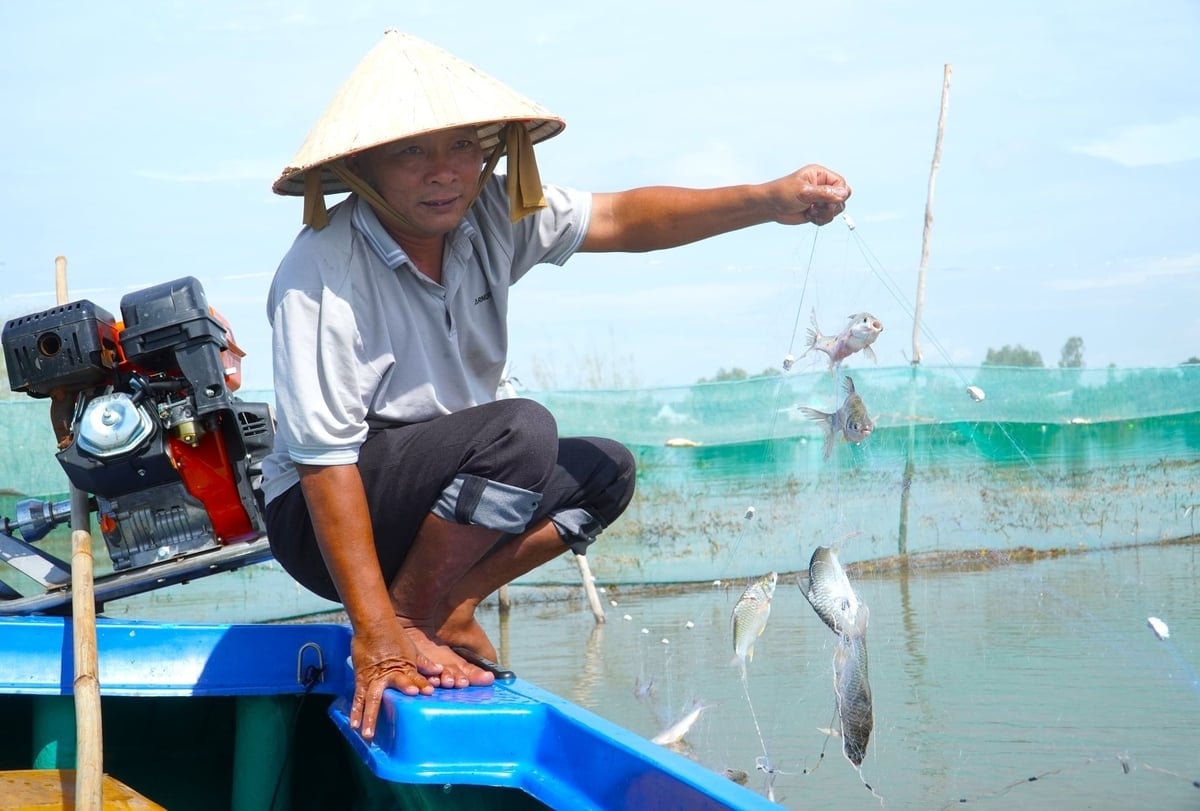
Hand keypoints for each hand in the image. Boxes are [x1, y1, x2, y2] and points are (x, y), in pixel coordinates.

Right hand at [348, 622, 438, 740]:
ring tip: (369, 735)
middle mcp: (389, 674)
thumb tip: (439, 670)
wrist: (373, 625)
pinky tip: (354, 725)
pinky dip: (355, 711)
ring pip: (372, 699)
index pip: (415, 677)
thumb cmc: (395, 636)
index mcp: (405, 666)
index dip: (421, 683)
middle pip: (396, 687)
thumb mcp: (412, 649)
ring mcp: (374, 677)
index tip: (429, 692)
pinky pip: (358, 697)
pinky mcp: (361, 678)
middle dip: (400, 699)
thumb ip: (424, 663)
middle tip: (403, 715)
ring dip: (370, 717)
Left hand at [770, 164, 850, 226]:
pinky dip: (821, 220)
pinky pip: (828, 218)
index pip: (841, 183)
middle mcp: (823, 186)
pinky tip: (809, 216)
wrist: (770, 207)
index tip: (826, 202)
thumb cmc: (782, 193)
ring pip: (836, 209)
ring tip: (811, 211)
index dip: (838, 194)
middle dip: (831, 206)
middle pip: (842, 198)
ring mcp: (820, 199)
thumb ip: (825, 193)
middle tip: (816, 207)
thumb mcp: (804, 192)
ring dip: (825, 214)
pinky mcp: (817, 211)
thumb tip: (843, 194)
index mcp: (820, 175)